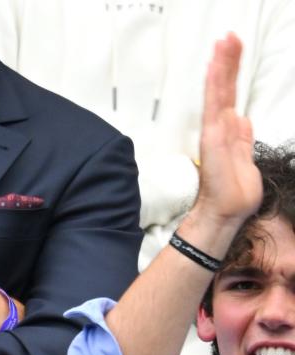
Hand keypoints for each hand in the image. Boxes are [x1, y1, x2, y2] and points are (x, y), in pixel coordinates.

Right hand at [192, 34, 261, 232]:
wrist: (227, 212)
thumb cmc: (235, 192)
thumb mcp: (247, 158)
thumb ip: (244, 138)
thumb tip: (243, 119)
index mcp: (231, 130)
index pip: (231, 95)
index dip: (232, 73)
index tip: (233, 50)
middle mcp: (222, 127)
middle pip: (225, 88)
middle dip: (228, 61)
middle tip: (229, 36)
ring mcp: (216, 130)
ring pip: (220, 91)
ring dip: (222, 65)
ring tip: (224, 40)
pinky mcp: (213, 137)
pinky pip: (214, 105)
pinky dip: (213, 85)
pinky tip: (213, 67)